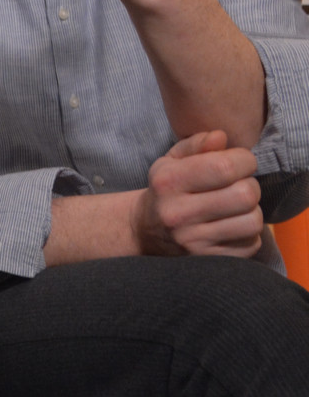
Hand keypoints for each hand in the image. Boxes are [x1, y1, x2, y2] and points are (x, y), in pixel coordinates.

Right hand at [136, 130, 262, 257]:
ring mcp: (193, 240)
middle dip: (250, 185)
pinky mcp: (207, 260)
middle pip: (244, 194)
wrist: (145, 230)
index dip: (244, 160)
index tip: (240, 161)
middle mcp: (178, 212)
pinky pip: (250, 243)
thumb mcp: (171, 160)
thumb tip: (221, 137)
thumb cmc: (165, 189)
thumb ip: (196, 145)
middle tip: (239, 184)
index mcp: (168, 182)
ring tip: (237, 205)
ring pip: (252, 221)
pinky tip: (233, 224)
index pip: (225, 167)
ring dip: (252, 210)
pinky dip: (248, 232)